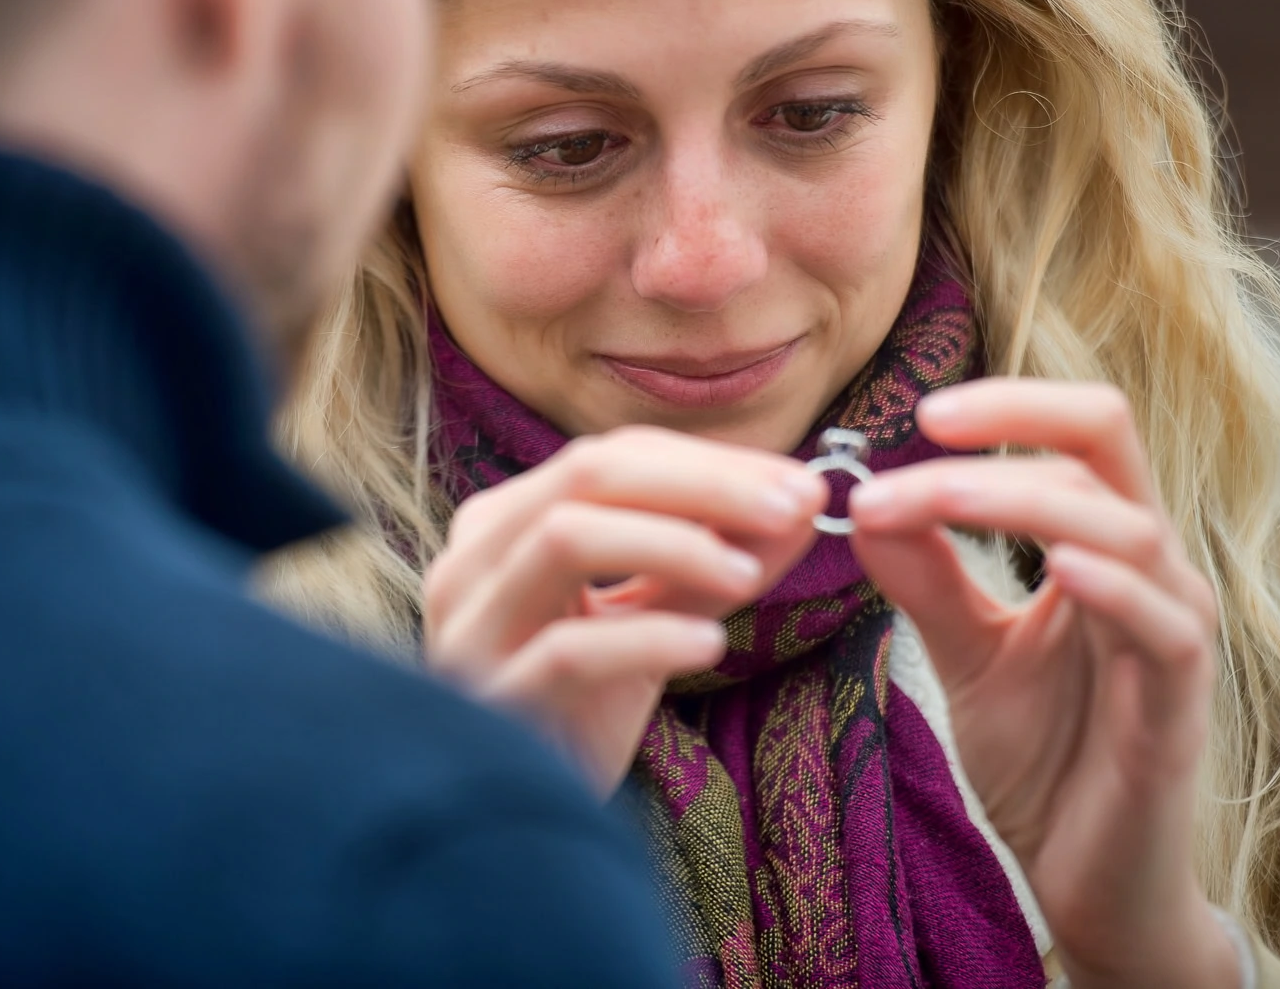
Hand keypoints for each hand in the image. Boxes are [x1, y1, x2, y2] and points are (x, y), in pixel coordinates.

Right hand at [423, 427, 824, 794]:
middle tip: (795, 506)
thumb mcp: (654, 617)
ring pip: (566, 539)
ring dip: (675, 544)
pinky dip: (647, 637)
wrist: (523, 824)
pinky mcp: (489, 701)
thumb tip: (808, 500)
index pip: (611, 457)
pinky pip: (568, 651)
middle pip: (588, 477)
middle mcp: (471, 563)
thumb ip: (718, 558)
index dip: (711, 462)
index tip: (801, 484)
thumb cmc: (583, 707)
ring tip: (749, 575)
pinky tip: (708, 646)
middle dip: (704, 486)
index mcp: (503, 526)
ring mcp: (471, 630)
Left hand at [847, 380, 1241, 988]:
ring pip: (1125, 525)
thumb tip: (864, 501)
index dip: (1010, 402)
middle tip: (914, 434)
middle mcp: (1153, 571)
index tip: (918, 410)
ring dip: (1017, 501)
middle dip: (1008, 425)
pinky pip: (1163, 628)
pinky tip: (1059, 567)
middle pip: (1107, 446)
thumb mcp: (967, 654)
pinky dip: (1114, 586)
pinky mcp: (1178, 709)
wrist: (1088, 885)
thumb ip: (927, 581)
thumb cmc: (1045, 759)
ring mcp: (1174, 635)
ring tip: (930, 496)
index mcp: (1105, 545)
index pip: (1080, 432)